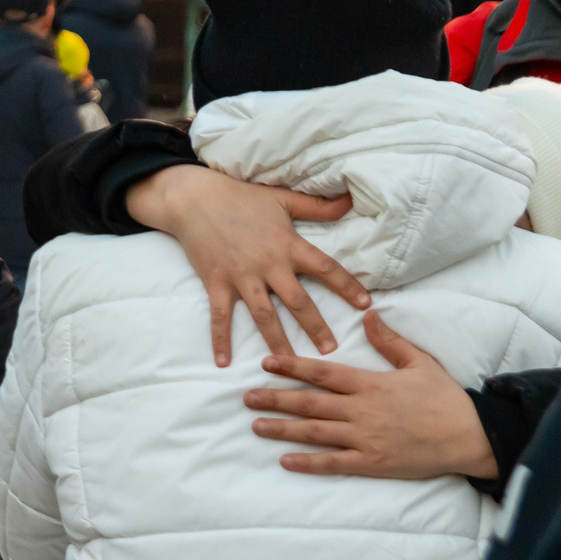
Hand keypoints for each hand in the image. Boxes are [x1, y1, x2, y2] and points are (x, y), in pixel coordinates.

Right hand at [124, 164, 366, 363]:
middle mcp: (268, 265)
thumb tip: (351, 201)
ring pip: (263, 315)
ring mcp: (241, 277)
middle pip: (298, 301)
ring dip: (277, 340)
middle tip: (330, 351)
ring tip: (289, 362)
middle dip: (316, 327)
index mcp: (288, 245)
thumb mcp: (283, 198)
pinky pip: (220, 317)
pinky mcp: (216, 284)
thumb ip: (318, 206)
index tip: (365, 304)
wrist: (195, 200)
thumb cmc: (241, 197)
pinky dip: (221, 340)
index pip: (325, 269)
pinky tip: (224, 362)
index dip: (347, 286)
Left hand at [245, 311, 496, 480]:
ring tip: (255, 425)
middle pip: (309, 403)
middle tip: (246, 397)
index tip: (266, 364)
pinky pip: (332, 464)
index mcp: (371, 384)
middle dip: (275, 398)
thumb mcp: (420, 362)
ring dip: (282, 429)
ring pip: (314, 432)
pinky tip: (284, 461)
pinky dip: (307, 463)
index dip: (292, 367)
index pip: (323, 373)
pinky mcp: (370, 463)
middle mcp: (362, 411)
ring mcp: (364, 439)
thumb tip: (368, 315)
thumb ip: (390, 341)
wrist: (470, 436)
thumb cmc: (445, 399)